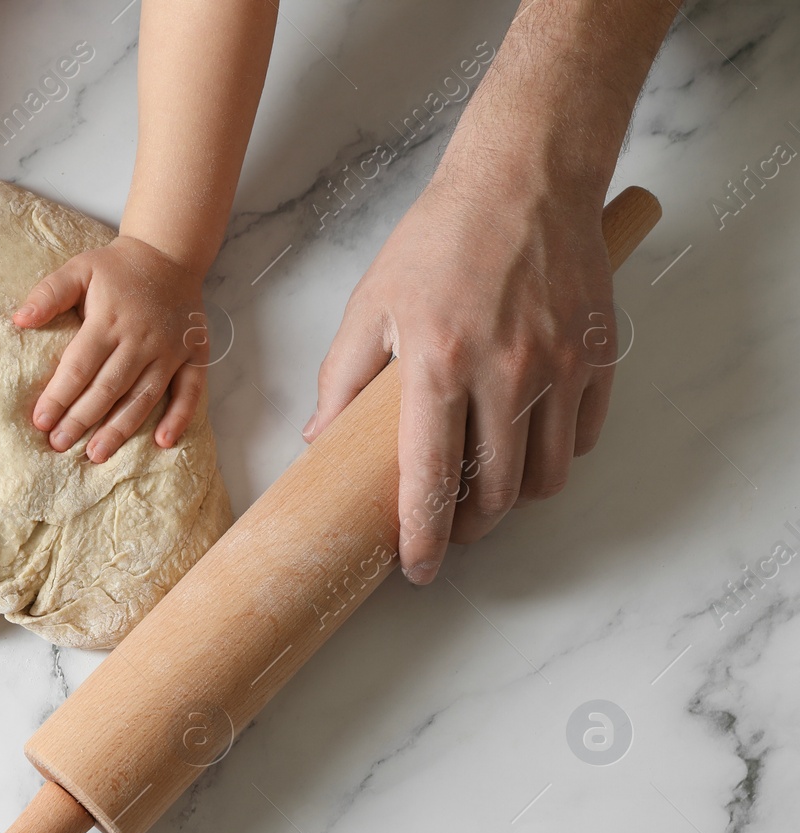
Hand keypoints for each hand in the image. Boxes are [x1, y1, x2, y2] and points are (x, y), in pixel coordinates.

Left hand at [13, 235, 209, 462]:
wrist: (169, 253)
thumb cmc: (117, 268)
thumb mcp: (79, 269)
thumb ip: (49, 294)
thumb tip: (19, 320)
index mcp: (110, 320)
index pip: (79, 366)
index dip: (58, 396)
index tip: (40, 421)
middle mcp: (141, 339)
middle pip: (108, 388)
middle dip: (81, 420)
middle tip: (59, 444)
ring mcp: (170, 350)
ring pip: (143, 397)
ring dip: (121, 428)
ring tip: (97, 454)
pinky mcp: (194, 355)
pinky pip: (191, 391)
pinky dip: (180, 416)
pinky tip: (164, 442)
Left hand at [306, 173, 616, 583]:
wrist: (525, 178)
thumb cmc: (440, 238)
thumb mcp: (372, 304)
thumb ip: (343, 380)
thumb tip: (320, 442)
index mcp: (438, 365)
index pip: (432, 478)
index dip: (423, 537)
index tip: (417, 568)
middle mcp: (506, 373)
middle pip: (497, 493)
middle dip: (469, 527)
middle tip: (447, 527)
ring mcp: (559, 367)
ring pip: (546, 477)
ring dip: (514, 499)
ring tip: (486, 491)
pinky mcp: (597, 357)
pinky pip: (581, 438)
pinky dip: (554, 456)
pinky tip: (526, 444)